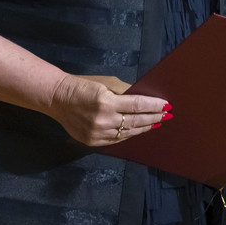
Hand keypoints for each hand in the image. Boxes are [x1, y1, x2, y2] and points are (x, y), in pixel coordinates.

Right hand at [45, 74, 169, 146]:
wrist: (58, 99)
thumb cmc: (84, 86)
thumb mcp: (106, 83)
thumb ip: (125, 92)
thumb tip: (145, 99)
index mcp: (106, 102)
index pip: (138, 105)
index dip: (154, 105)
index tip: (166, 105)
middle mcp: (103, 120)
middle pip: (136, 121)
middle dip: (154, 117)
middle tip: (166, 115)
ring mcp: (98, 133)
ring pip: (128, 132)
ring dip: (144, 127)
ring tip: (156, 123)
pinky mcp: (93, 141)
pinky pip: (117, 139)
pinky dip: (130, 134)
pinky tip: (139, 129)